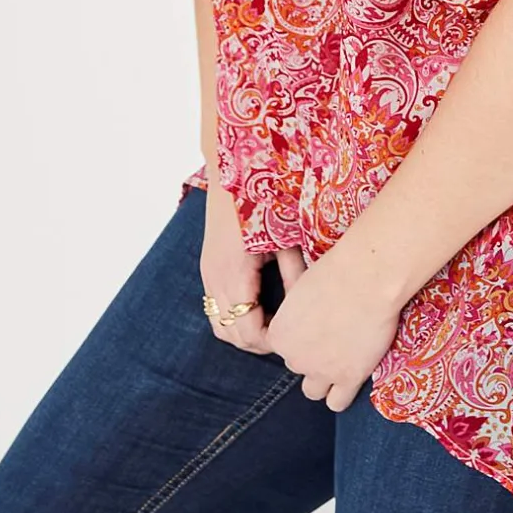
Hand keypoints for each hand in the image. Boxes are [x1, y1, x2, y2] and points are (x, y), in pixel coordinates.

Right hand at [200, 179, 305, 353]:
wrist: (232, 171)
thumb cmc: (263, 199)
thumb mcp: (286, 237)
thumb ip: (295, 273)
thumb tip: (306, 308)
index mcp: (235, 273)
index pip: (247, 330)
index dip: (271, 341)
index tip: (292, 336)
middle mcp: (215, 278)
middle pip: (230, 334)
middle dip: (258, 341)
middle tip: (286, 335)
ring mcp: (207, 274)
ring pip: (219, 324)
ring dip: (242, 331)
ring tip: (272, 324)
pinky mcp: (207, 268)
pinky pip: (214, 308)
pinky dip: (232, 318)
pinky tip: (257, 307)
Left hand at [263, 239, 402, 410]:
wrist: (366, 277)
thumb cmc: (337, 271)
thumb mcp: (304, 288)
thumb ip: (299, 311)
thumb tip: (308, 317)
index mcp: (279, 334)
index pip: (283, 347)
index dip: (300, 337)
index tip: (317, 325)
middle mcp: (295, 357)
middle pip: (298, 366)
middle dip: (313, 355)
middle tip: (334, 336)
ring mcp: (321, 371)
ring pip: (313, 391)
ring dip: (325, 378)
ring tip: (342, 359)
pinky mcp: (348, 378)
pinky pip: (337, 403)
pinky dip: (343, 392)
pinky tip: (353, 374)